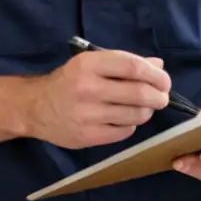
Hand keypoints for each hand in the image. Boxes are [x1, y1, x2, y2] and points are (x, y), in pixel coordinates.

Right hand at [23, 50, 170, 148]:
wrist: (35, 107)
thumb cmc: (69, 81)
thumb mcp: (92, 63)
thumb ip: (125, 63)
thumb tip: (158, 65)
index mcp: (89, 64)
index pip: (133, 66)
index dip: (156, 74)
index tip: (165, 80)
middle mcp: (88, 88)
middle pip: (139, 93)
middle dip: (159, 96)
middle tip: (162, 97)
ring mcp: (87, 115)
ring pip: (135, 115)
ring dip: (147, 111)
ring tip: (144, 107)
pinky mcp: (87, 137)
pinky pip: (124, 132)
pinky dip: (131, 125)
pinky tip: (124, 119)